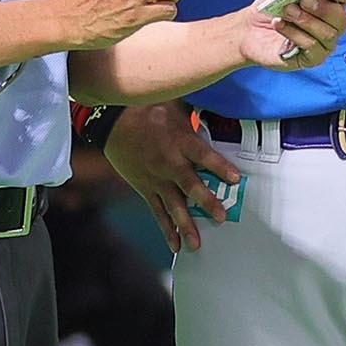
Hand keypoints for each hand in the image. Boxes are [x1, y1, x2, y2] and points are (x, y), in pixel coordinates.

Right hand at [104, 102, 239, 252]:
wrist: (110, 120)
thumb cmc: (146, 109)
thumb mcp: (175, 104)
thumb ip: (198, 110)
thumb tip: (222, 101)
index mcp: (179, 141)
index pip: (203, 156)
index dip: (219, 167)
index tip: (235, 179)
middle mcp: (168, 163)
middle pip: (189, 185)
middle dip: (205, 201)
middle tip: (220, 216)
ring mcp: (156, 179)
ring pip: (172, 205)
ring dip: (186, 225)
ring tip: (197, 244)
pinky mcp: (145, 188)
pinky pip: (157, 211)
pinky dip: (166, 228)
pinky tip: (175, 244)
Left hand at [238, 0, 345, 70]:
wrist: (250, 31)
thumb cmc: (270, 9)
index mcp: (329, 3)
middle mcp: (332, 25)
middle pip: (342, 19)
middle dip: (325, 8)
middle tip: (305, 1)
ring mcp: (324, 44)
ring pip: (328, 34)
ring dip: (306, 20)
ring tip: (287, 11)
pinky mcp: (311, 59)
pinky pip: (311, 47)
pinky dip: (294, 33)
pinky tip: (279, 24)